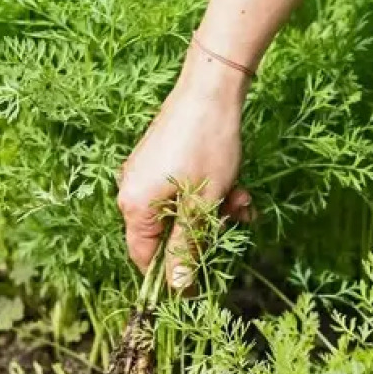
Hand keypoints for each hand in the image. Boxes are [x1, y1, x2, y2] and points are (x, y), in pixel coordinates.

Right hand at [118, 50, 253, 290]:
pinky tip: (235, 184)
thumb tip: (176, 284)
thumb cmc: (207, 147)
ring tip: (241, 197)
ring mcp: (145, 171)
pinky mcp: (160, 157)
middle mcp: (131, 189)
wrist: (211, 89)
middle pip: (167, 232)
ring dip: (213, 210)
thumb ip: (186, 246)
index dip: (173, 272)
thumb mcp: (203, 205)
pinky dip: (208, 191)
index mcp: (133, 206)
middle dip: (205, 230)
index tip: (202, 280)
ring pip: (181, 209)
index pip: (144, 257)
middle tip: (235, 220)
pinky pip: (182, 188)